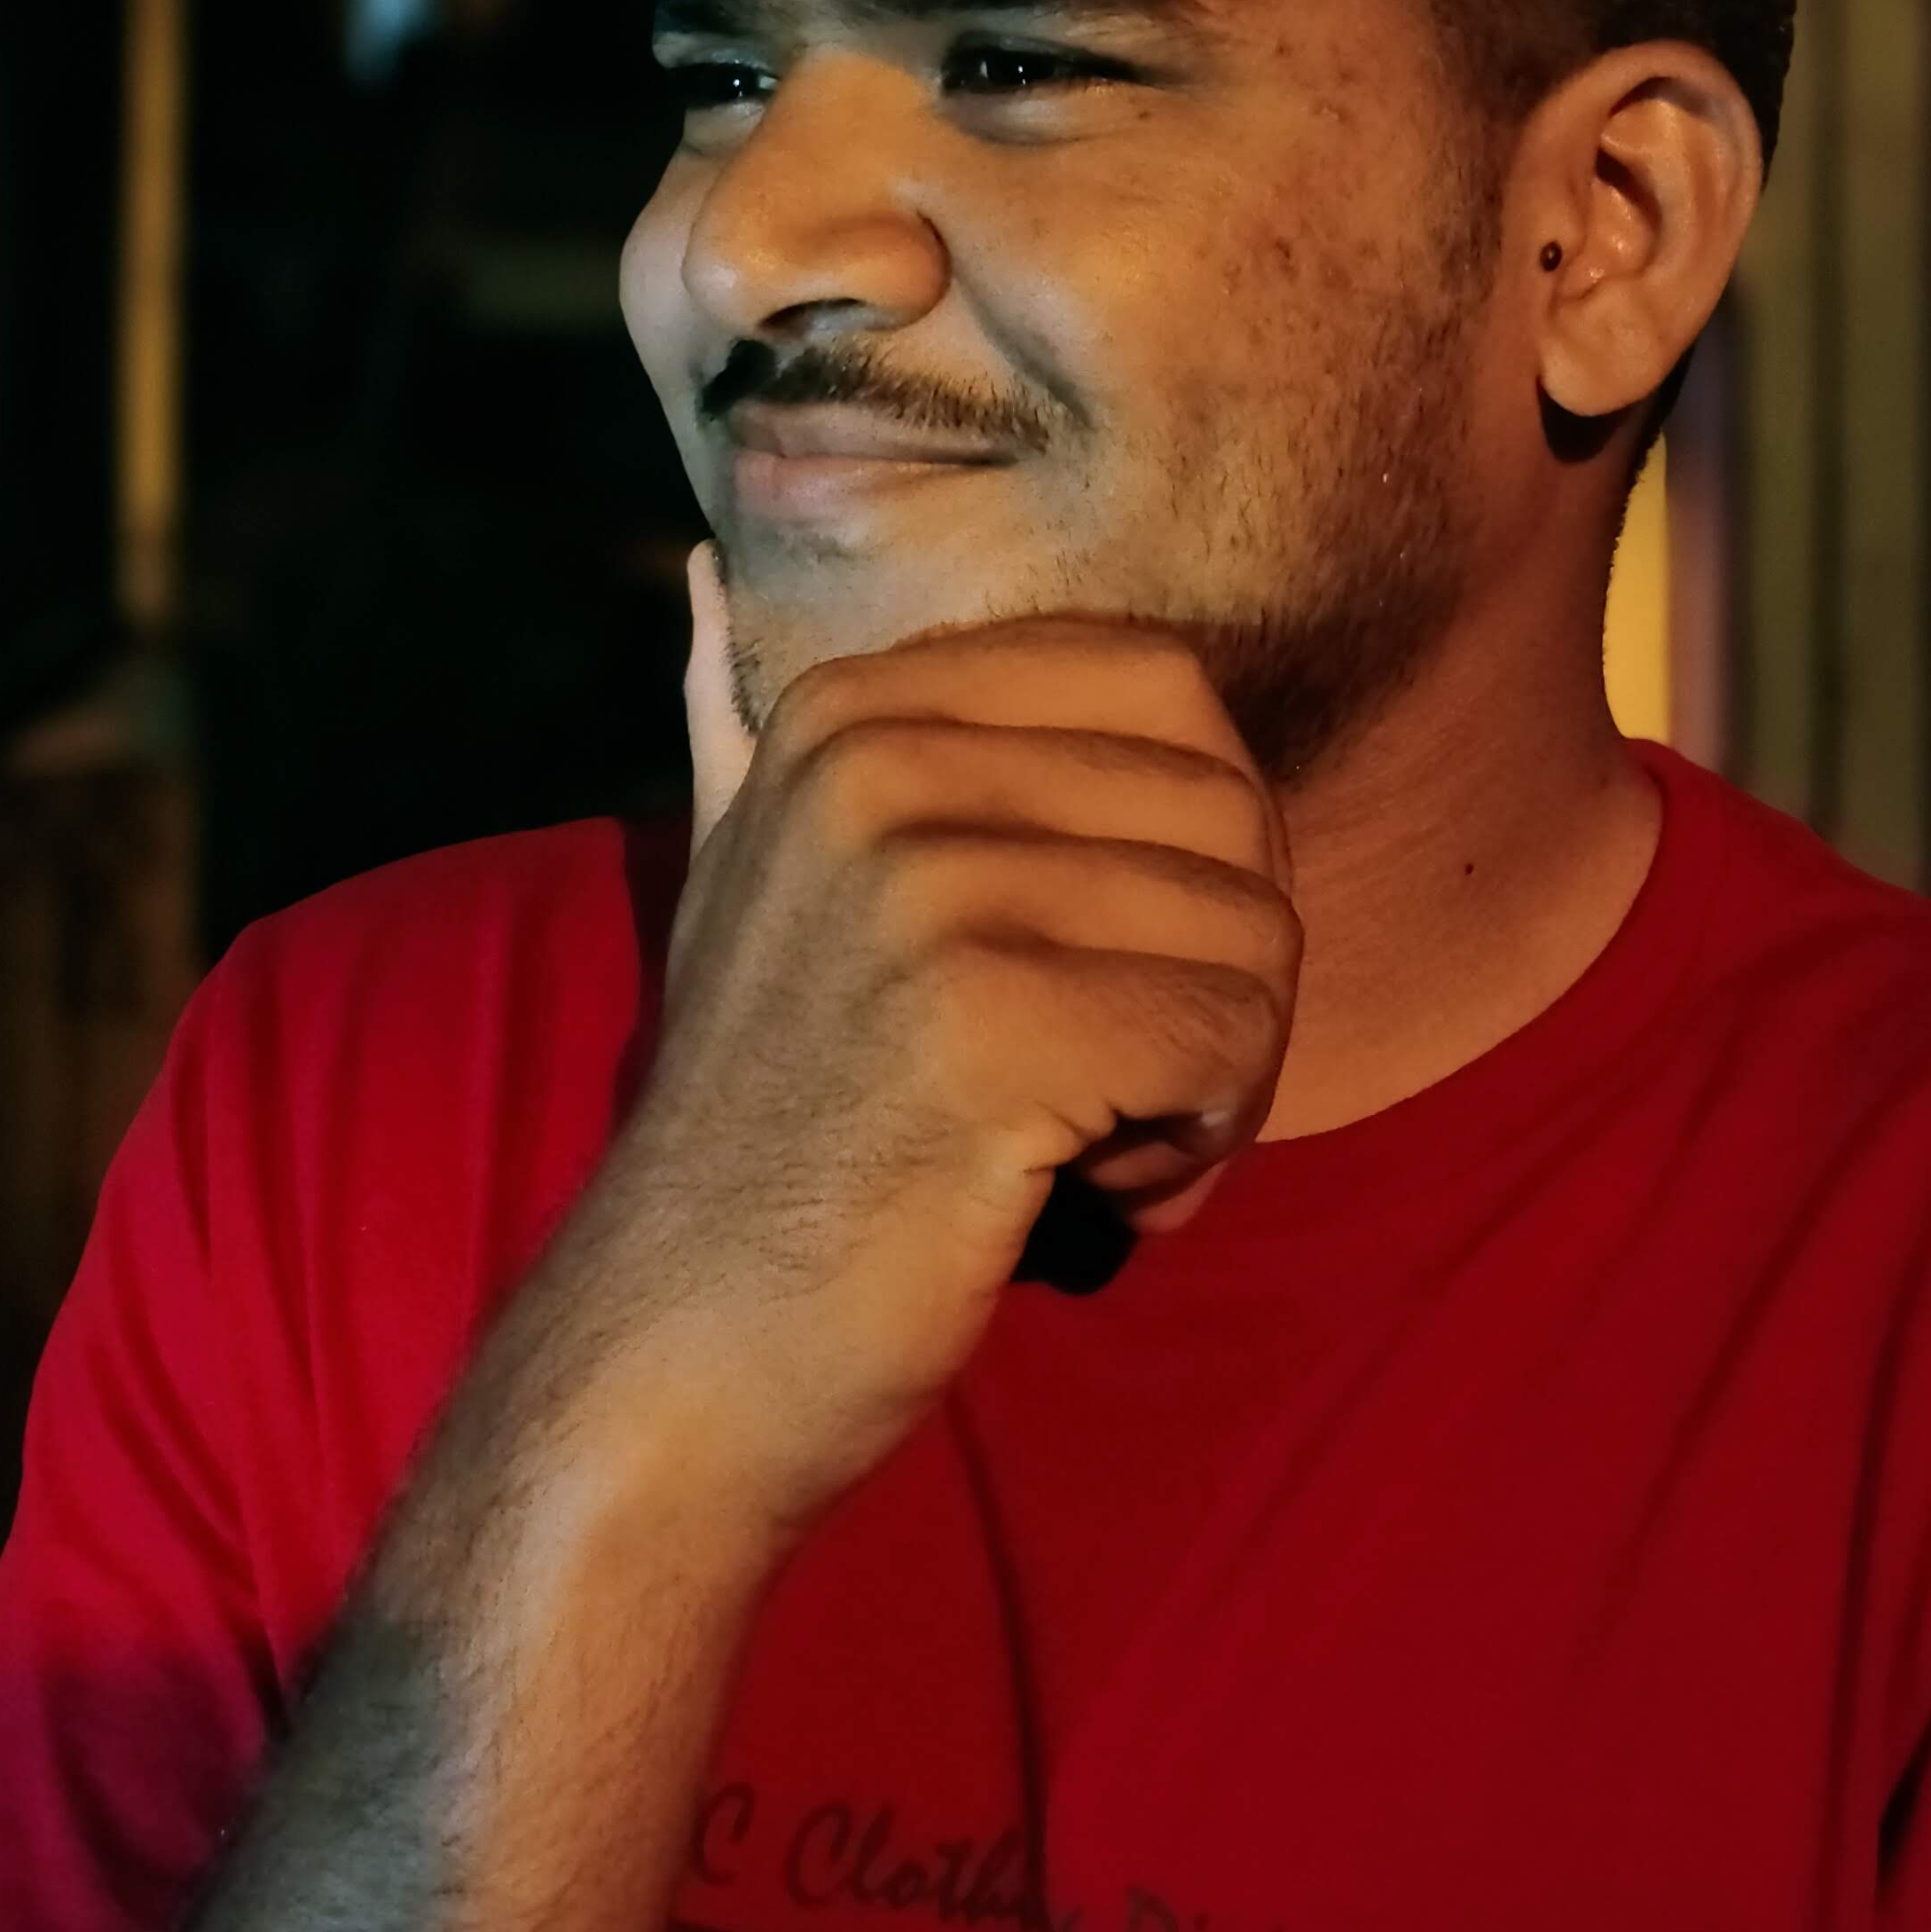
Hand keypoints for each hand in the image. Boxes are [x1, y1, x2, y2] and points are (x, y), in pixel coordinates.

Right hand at [552, 559, 1300, 1538]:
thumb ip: (741, 735)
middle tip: (1100, 1084)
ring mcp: (925, 892)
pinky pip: (1229, 1047)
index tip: (1083, 968)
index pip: (1169, 687)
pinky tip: (1080, 1194)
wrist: (675, 1354)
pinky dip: (1195, 1151)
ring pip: (1255, 934)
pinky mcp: (983, 1029)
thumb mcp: (743, 889)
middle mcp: (881, 769)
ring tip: (1075, 1144)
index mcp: (851, 711)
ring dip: (1211, 1077)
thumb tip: (707, 577)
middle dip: (1215, 971)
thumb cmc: (762, 1131)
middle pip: (1231, 811)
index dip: (1182, 848)